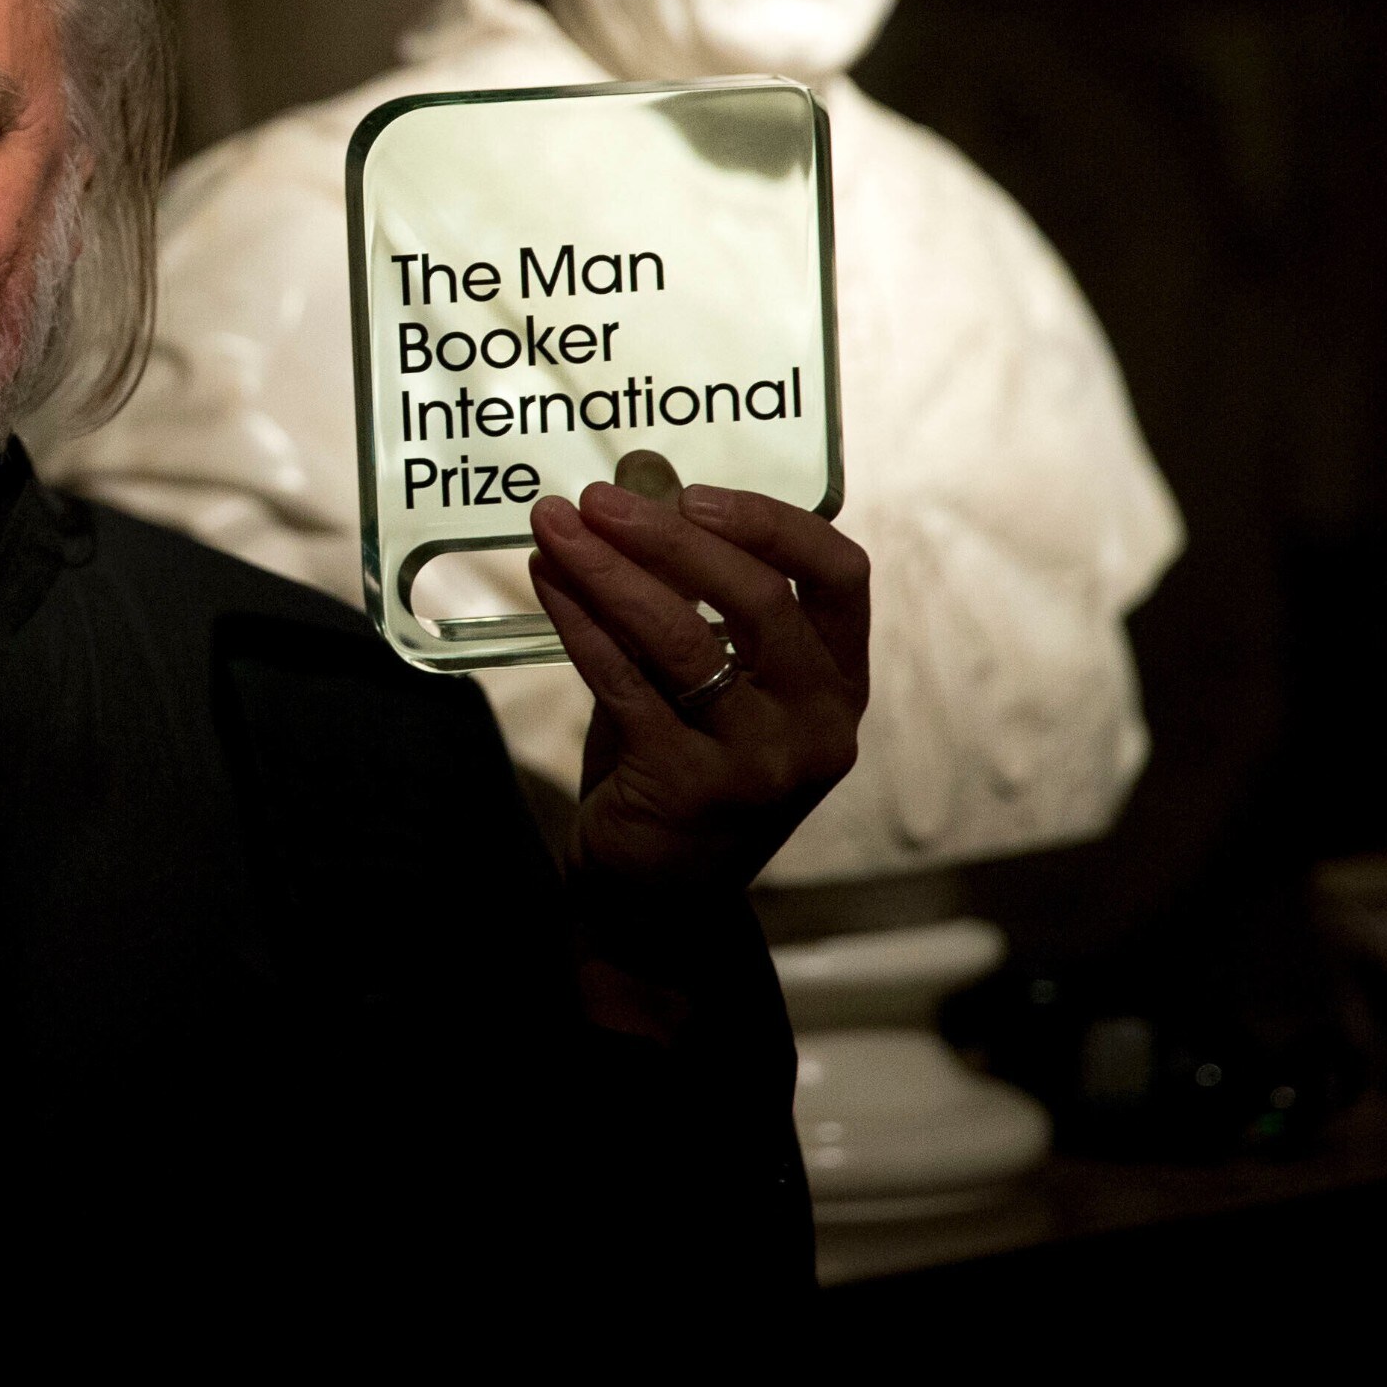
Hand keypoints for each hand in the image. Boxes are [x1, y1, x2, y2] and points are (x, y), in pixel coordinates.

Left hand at [528, 477, 869, 892]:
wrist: (652, 901)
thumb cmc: (675, 771)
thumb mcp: (703, 683)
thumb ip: (685, 599)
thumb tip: (634, 485)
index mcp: (837, 683)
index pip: (840, 574)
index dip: (774, 522)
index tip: (695, 494)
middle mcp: (818, 723)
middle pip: (759, 596)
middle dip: (669, 537)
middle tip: (596, 500)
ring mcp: (762, 761)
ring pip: (684, 637)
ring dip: (609, 571)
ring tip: (554, 527)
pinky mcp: (692, 787)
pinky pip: (625, 681)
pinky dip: (580, 623)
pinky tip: (546, 585)